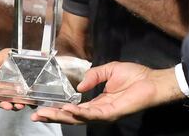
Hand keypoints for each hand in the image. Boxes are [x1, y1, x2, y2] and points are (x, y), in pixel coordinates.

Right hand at [0, 49, 26, 110]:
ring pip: (13, 104)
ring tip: (18, 104)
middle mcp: (2, 93)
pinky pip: (26, 102)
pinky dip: (27, 103)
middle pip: (0, 103)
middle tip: (7, 105)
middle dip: (3, 105)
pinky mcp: (25, 94)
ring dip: (15, 106)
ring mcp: (14, 94)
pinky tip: (29, 102)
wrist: (20, 53)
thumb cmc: (5, 57)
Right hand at [31, 62, 182, 124]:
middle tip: (36, 115)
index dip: (58, 107)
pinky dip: (78, 113)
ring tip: (44, 113)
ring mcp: (104, 114)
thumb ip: (93, 76)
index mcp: (97, 101)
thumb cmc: (134, 75)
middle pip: (71, 116)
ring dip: (60, 115)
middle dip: (53, 115)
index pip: (74, 107)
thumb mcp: (108, 70)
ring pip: (78, 118)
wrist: (152, 81)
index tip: (42, 106)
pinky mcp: (111, 113)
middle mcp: (98, 111)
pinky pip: (91, 114)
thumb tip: (79, 87)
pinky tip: (67, 110)